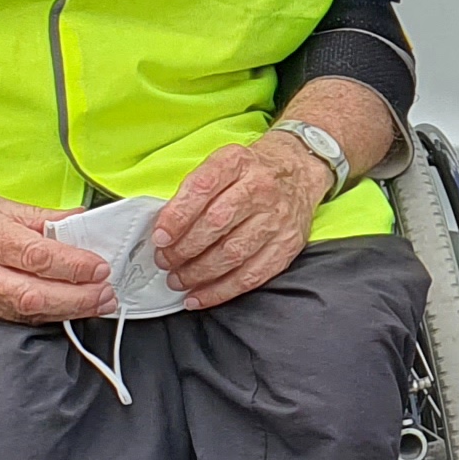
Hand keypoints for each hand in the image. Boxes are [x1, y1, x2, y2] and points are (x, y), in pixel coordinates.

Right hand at [0, 180, 110, 322]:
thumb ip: (30, 215)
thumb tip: (72, 218)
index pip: (35, 255)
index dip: (72, 264)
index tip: (100, 266)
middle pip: (33, 293)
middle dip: (77, 299)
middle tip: (108, 296)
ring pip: (22, 312)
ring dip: (63, 313)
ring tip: (95, 307)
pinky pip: (4, 319)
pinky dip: (35, 318)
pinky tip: (58, 315)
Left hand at [151, 135, 332, 310]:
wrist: (298, 172)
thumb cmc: (250, 172)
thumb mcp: (222, 163)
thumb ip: (194, 191)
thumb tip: (164, 228)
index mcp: (238, 162)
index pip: (203, 188)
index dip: (178, 216)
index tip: (160, 236)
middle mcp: (261, 188)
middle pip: (217, 223)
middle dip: (184, 248)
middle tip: (165, 261)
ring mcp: (277, 219)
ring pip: (233, 253)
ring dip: (199, 273)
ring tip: (178, 280)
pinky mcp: (287, 246)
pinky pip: (252, 276)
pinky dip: (221, 291)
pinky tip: (199, 297)